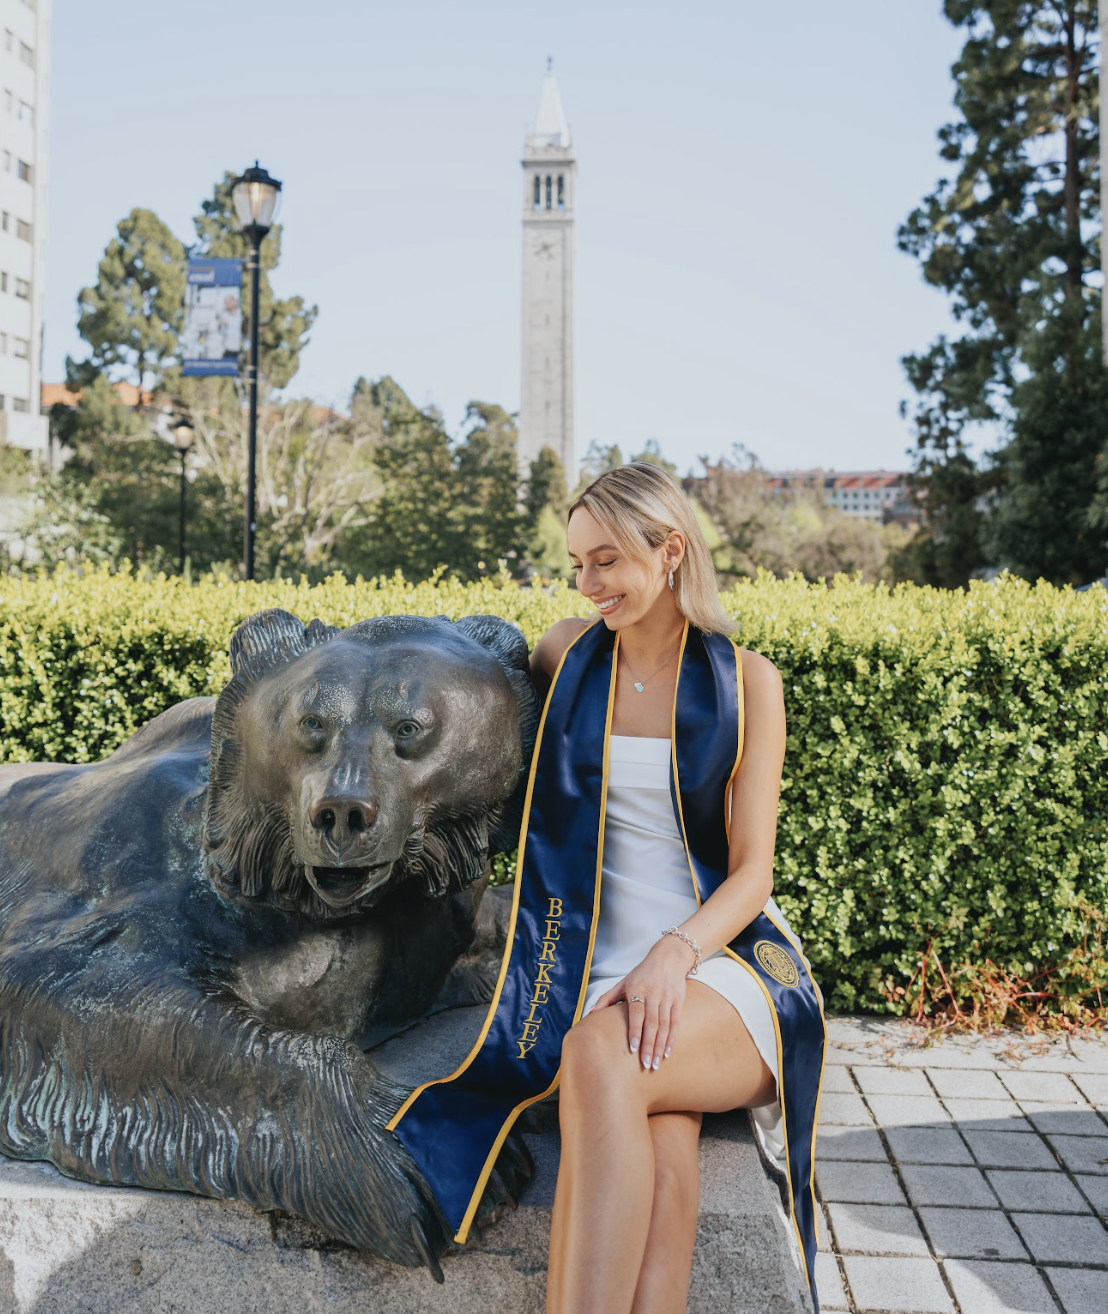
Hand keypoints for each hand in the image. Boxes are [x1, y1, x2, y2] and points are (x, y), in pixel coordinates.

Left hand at [589, 935, 695, 1069]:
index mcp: (638, 989)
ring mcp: (667, 998)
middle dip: (649, 1045)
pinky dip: (672, 1038)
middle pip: (652, 1022)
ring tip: (655, 1064)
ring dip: (660, 1046)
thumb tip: (589, 1015)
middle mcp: (653, 994)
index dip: (635, 1030)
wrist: (669, 957)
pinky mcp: (678, 1001)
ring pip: (664, 1025)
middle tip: (645, 1065)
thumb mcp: (623, 982)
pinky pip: (675, 1023)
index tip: (633, 1048)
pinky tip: (667, 1052)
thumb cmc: (642, 973)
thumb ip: (607, 999)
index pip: (636, 1012)